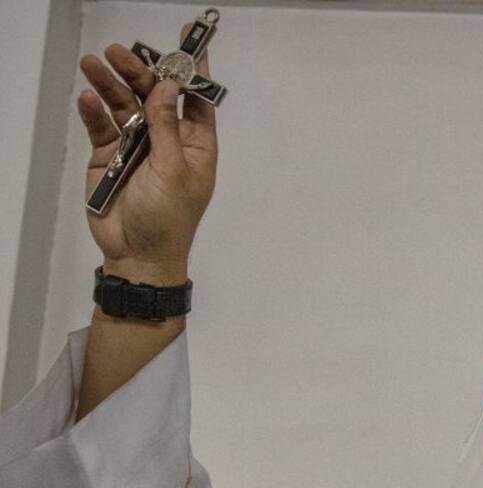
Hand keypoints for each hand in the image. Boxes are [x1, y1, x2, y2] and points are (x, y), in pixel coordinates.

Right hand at [78, 23, 218, 284]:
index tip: (190, 37)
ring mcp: (137, 146)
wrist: (138, 256)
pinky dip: (94, 111)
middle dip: (138, 71)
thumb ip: (166, 129)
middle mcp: (168, 140)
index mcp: (196, 144)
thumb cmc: (168, 220)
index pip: (196, 98)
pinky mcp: (109, 156)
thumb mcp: (174, 172)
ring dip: (110, 84)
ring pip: (124, 105)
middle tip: (119, 52)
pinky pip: (101, 126)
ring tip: (93, 62)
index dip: (192, 68)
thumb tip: (166, 87)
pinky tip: (87, 97)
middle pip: (153, 94)